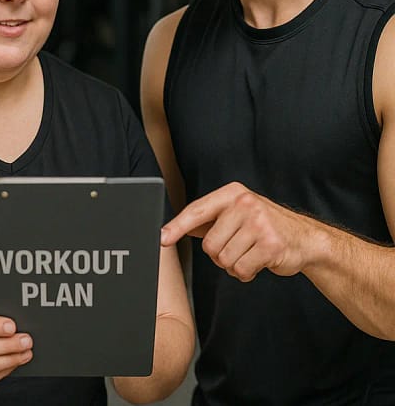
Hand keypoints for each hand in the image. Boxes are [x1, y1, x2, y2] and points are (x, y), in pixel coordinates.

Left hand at [161, 181, 314, 281]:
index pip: (197, 211)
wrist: (305, 239)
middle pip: (210, 244)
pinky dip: (245, 273)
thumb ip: (206, 220)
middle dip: (219, 255)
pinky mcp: (271, 245)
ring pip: (224, 259)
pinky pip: (241, 269)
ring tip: (249, 254)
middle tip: (237, 249)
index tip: (162, 239)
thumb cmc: (264, 226)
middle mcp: (245, 204)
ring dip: (233, 265)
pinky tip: (257, 263)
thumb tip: (171, 230)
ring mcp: (260, 224)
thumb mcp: (235, 214)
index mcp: (232, 194)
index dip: (177, 227)